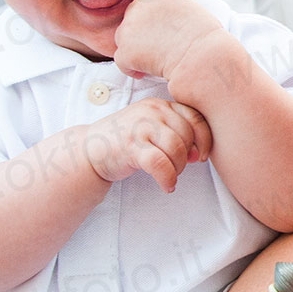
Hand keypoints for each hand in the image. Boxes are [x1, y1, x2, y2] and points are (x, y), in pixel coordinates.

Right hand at [84, 97, 212, 191]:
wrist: (88, 150)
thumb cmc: (125, 142)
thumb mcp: (153, 128)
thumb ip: (177, 133)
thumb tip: (201, 152)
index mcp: (161, 105)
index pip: (195, 117)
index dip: (205, 138)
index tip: (202, 155)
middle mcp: (152, 111)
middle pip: (187, 134)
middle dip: (188, 156)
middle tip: (179, 168)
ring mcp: (141, 127)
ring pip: (176, 149)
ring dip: (179, 168)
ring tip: (171, 176)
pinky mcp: (131, 146)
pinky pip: (160, 164)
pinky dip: (168, 178)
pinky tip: (167, 186)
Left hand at [114, 0, 221, 81]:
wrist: (202, 57)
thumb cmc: (205, 36)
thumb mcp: (189, 8)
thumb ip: (168, 6)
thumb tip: (162, 18)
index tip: (145, 7)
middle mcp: (138, 5)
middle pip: (130, 15)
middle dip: (140, 29)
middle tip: (159, 44)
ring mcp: (128, 28)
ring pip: (122, 38)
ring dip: (134, 48)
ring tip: (156, 58)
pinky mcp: (125, 51)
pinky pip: (121, 60)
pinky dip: (131, 67)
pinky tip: (145, 71)